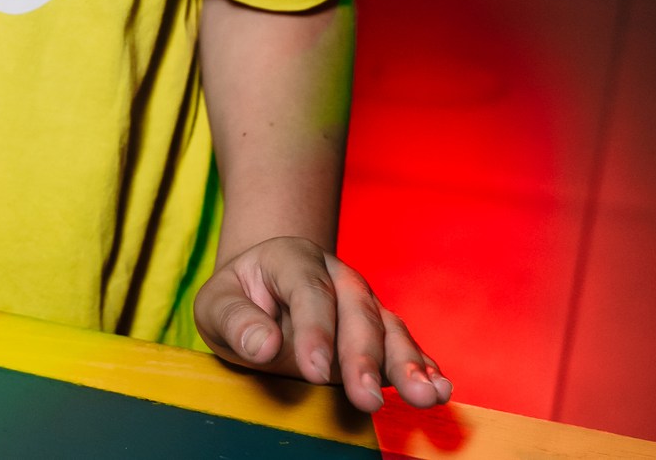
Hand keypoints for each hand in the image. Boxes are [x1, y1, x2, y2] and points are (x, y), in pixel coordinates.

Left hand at [193, 236, 449, 412]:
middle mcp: (336, 275)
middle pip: (355, 310)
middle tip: (364, 398)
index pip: (307, 290)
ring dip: (407, 364)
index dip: (313, 330)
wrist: (261, 294)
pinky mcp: (380, 332)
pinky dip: (422, 368)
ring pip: (388, 328)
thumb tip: (263, 346)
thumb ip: (236, 321)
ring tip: (425, 395)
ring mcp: (362, 302)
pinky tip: (440, 390)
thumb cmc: (238, 303)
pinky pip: (404, 346)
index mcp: (292, 258)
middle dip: (363, 357)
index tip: (314, 369)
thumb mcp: (216, 306)